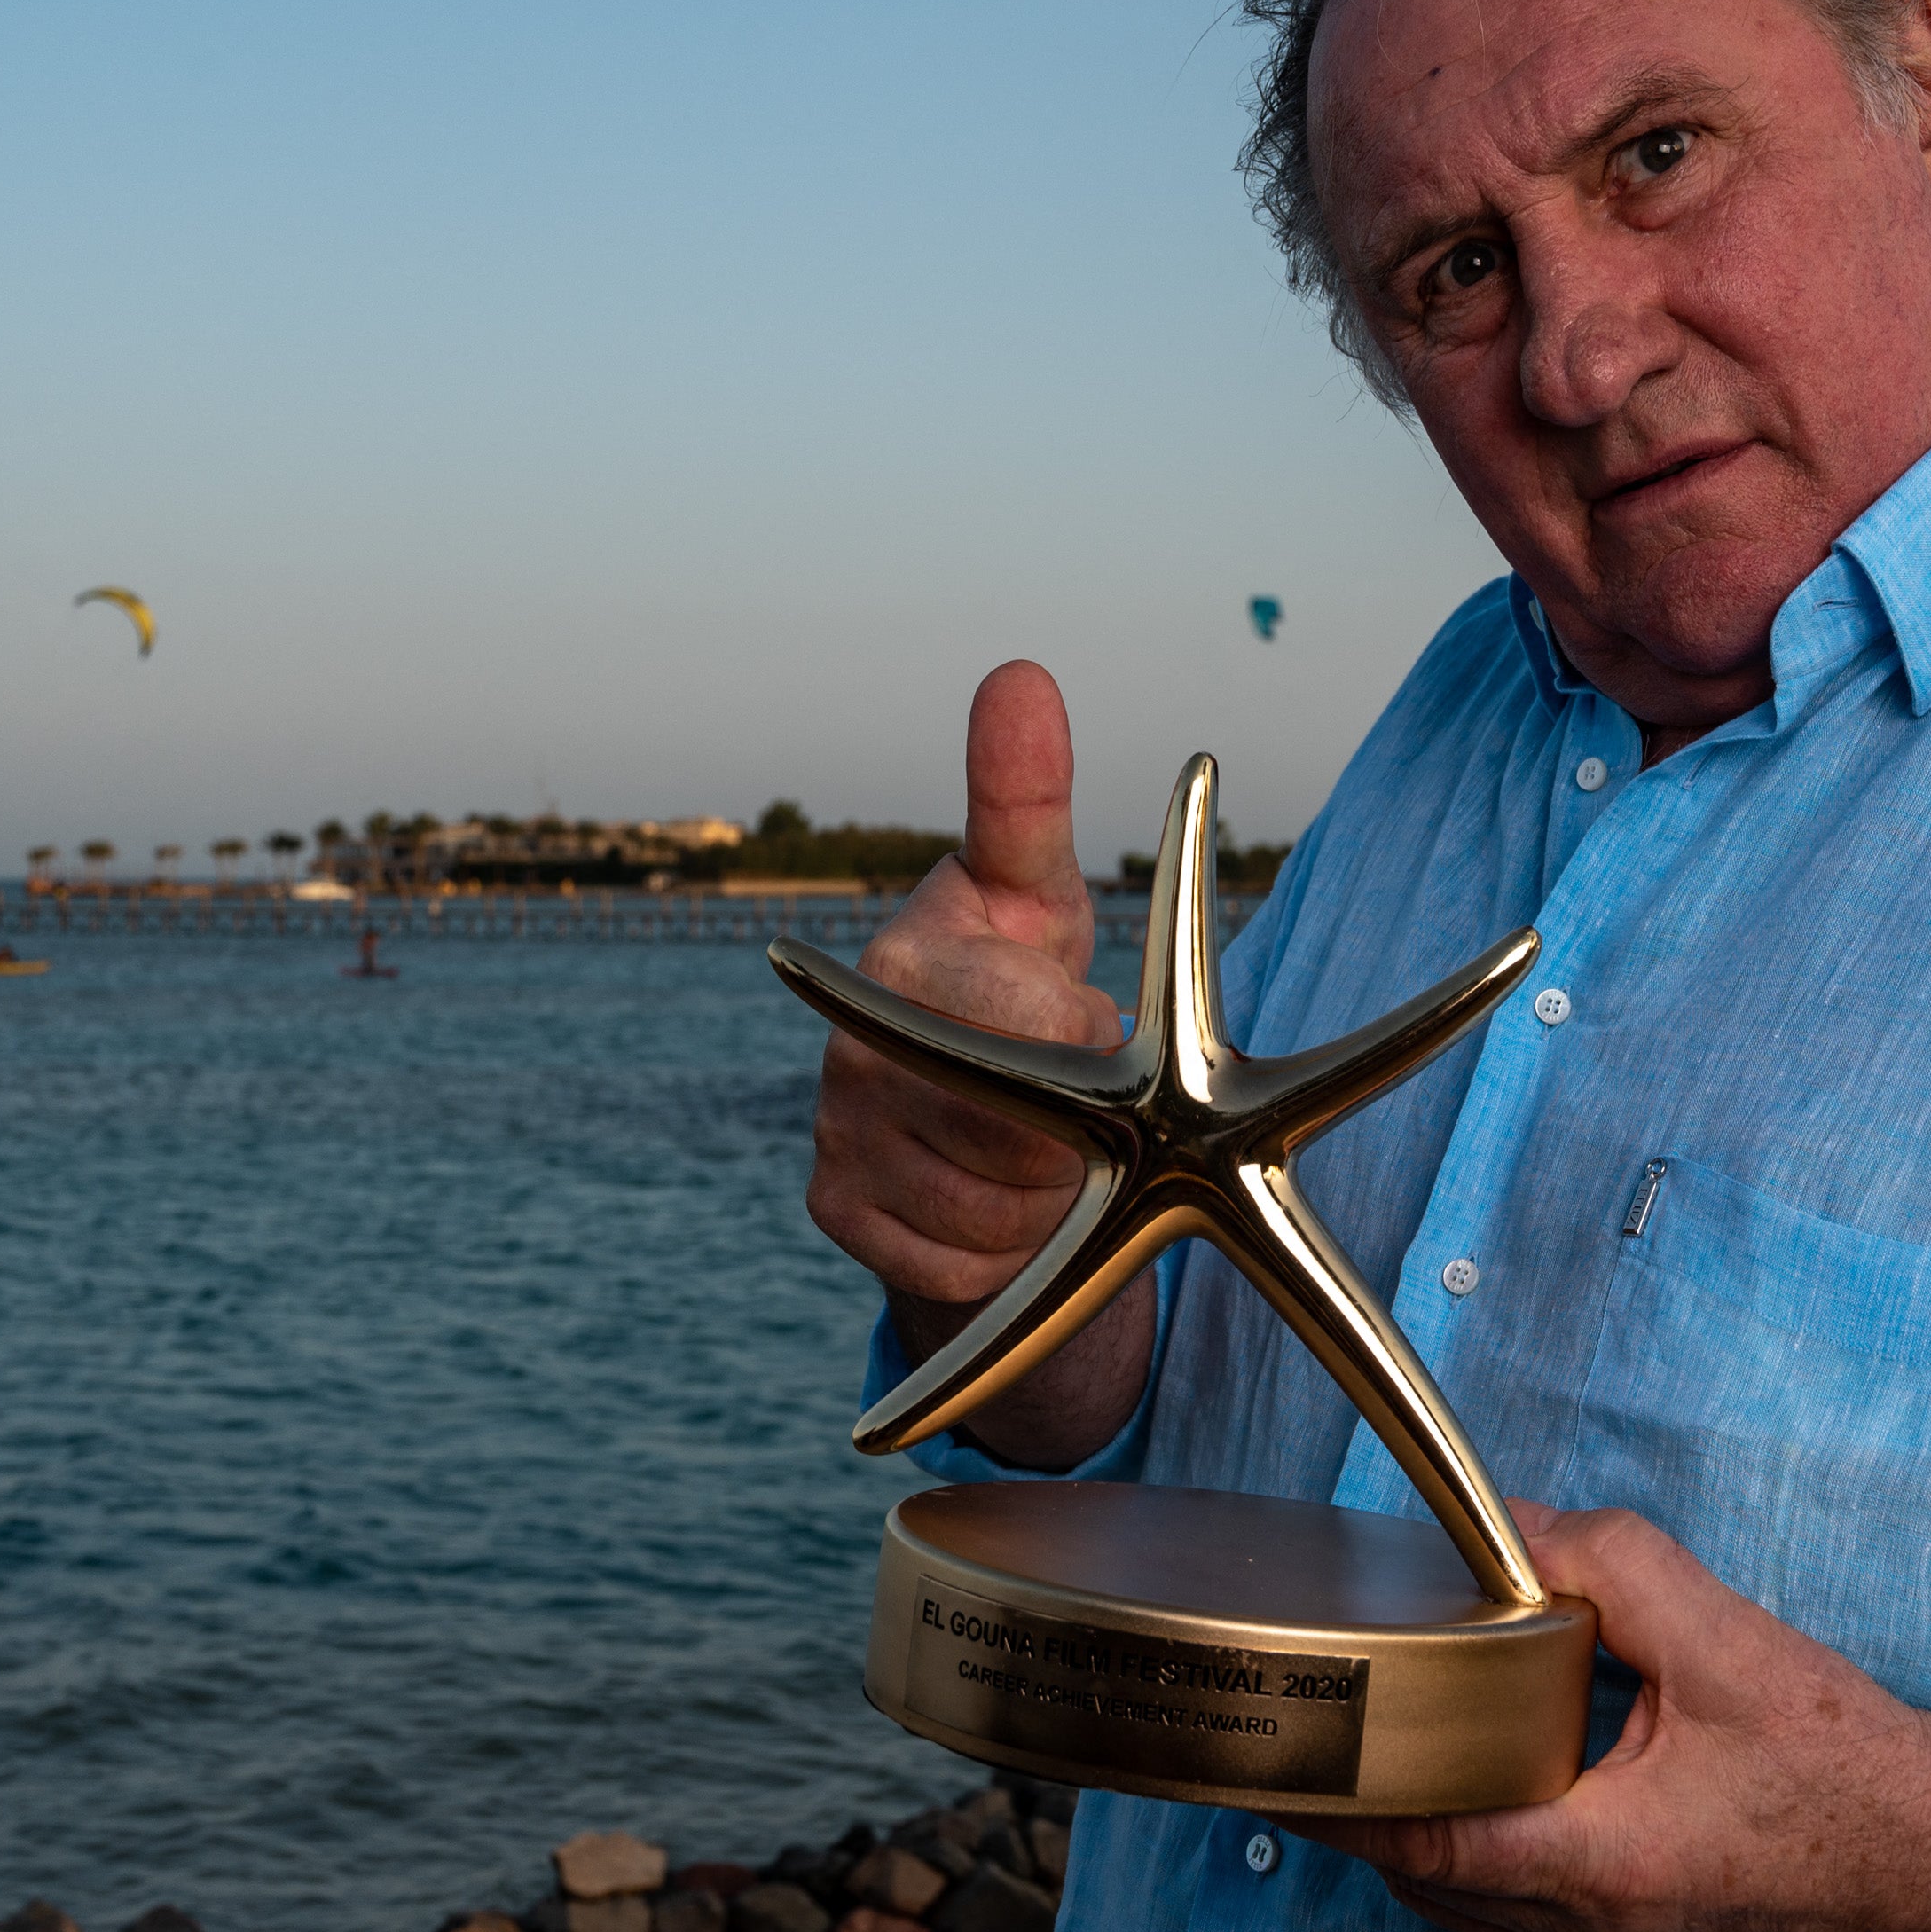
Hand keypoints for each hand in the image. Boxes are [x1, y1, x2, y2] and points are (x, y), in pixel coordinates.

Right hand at [803, 662, 1150, 1462]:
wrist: (966, 1112)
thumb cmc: (1016, 975)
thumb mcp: (1035, 892)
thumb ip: (1026, 796)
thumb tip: (1019, 673)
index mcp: (904, 958)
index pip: (1024, 1014)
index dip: (1081, 1032)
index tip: (1096, 1026)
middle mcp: (849, 1043)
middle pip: (1017, 1126)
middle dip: (1071, 1127)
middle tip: (1086, 1104)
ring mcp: (834, 1131)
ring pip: (993, 1205)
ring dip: (1042, 1191)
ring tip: (1038, 1145)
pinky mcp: (834, 1211)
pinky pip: (953, 1258)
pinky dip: (993, 1243)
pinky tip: (989, 1197)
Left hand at [1300, 1504, 1930, 1931]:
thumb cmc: (1840, 1759)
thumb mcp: (1725, 1638)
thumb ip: (1609, 1566)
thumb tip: (1509, 1525)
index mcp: (1603, 1860)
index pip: (1426, 1842)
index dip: (1339, 1796)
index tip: (1278, 1748)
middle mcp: (1588, 1927)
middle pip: (1423, 1877)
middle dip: (1362, 1805)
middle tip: (1312, 1723)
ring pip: (1459, 1904)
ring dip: (1413, 1832)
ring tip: (1373, 1745)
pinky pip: (1505, 1912)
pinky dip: (1469, 1853)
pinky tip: (1469, 1784)